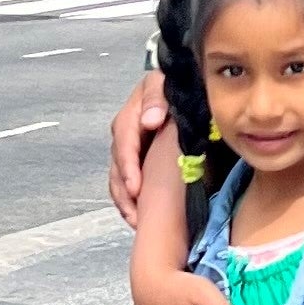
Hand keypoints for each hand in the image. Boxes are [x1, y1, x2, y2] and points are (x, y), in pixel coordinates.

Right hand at [108, 67, 170, 223]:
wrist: (185, 89)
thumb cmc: (177, 87)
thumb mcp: (165, 83)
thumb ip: (157, 99)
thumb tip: (149, 120)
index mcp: (132, 113)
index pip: (124, 141)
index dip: (129, 166)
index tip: (136, 186)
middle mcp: (127, 133)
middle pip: (118, 164)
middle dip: (124, 191)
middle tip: (135, 212)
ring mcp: (131, 148)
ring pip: (119, 178)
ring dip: (125, 201)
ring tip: (136, 220)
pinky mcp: (139, 161)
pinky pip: (128, 184)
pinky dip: (131, 201)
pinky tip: (139, 216)